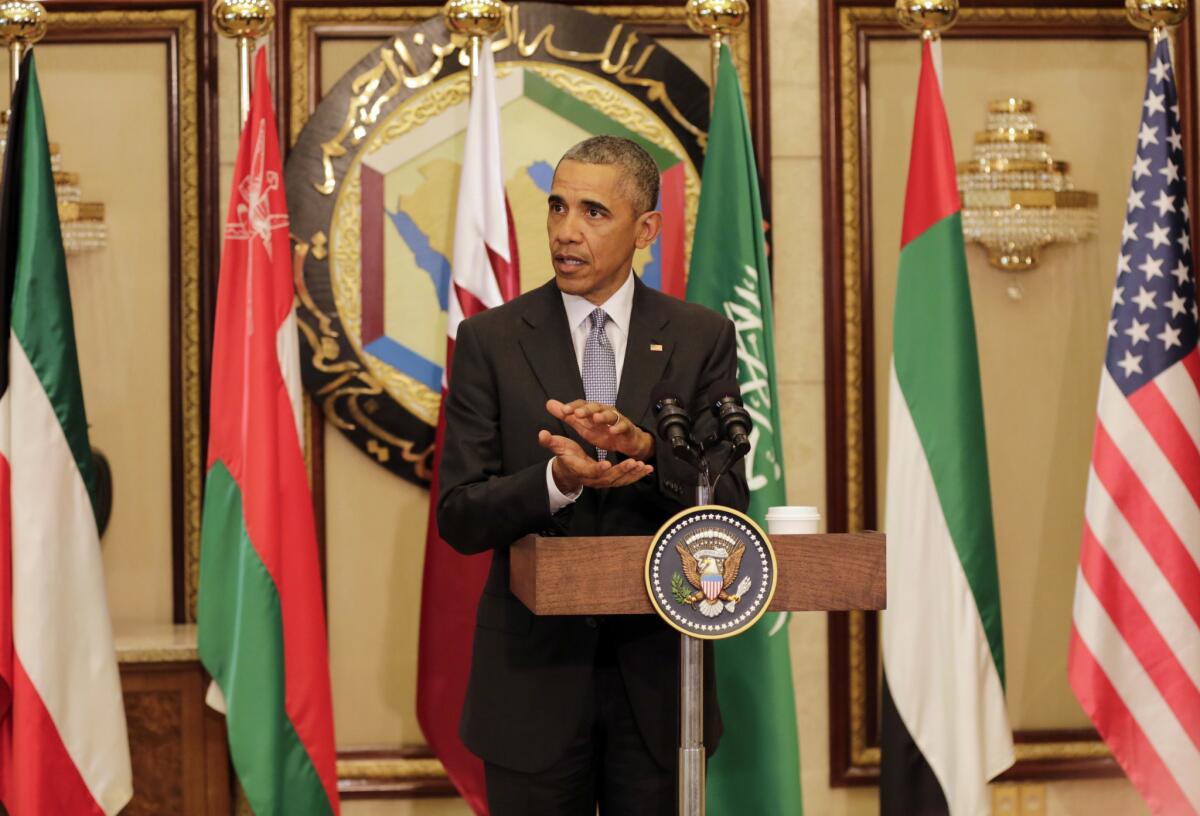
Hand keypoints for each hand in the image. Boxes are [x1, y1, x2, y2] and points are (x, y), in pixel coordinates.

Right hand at [538, 430, 652, 493]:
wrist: (568, 472)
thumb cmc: (565, 457)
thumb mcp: (558, 447)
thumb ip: (550, 441)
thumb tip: (542, 434)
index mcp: (581, 470)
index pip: (590, 471)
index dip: (598, 469)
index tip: (607, 464)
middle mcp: (594, 478)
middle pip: (609, 478)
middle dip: (622, 471)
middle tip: (633, 463)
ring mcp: (603, 481)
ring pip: (620, 480)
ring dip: (632, 474)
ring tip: (643, 467)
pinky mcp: (611, 480)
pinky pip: (625, 480)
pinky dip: (636, 475)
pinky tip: (647, 469)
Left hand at [545, 399, 655, 460]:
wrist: (624, 441)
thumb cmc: (602, 430)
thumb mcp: (582, 425)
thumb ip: (567, 415)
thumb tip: (549, 403)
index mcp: (592, 410)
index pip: (581, 404)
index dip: (573, 407)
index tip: (563, 411)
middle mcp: (604, 411)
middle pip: (595, 407)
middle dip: (587, 409)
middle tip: (578, 413)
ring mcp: (616, 418)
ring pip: (610, 414)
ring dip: (603, 416)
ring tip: (596, 418)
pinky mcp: (626, 427)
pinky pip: (623, 426)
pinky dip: (618, 427)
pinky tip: (612, 431)